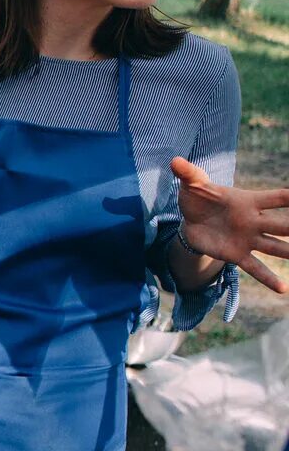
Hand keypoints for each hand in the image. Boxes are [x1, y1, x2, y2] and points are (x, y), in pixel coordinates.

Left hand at [172, 157, 288, 292]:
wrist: (191, 222)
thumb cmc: (198, 198)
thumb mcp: (192, 185)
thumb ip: (188, 174)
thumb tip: (174, 160)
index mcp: (249, 201)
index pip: (276, 198)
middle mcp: (255, 221)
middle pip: (283, 225)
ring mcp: (249, 239)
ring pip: (276, 247)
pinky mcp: (238, 255)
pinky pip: (256, 268)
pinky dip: (268, 278)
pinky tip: (283, 289)